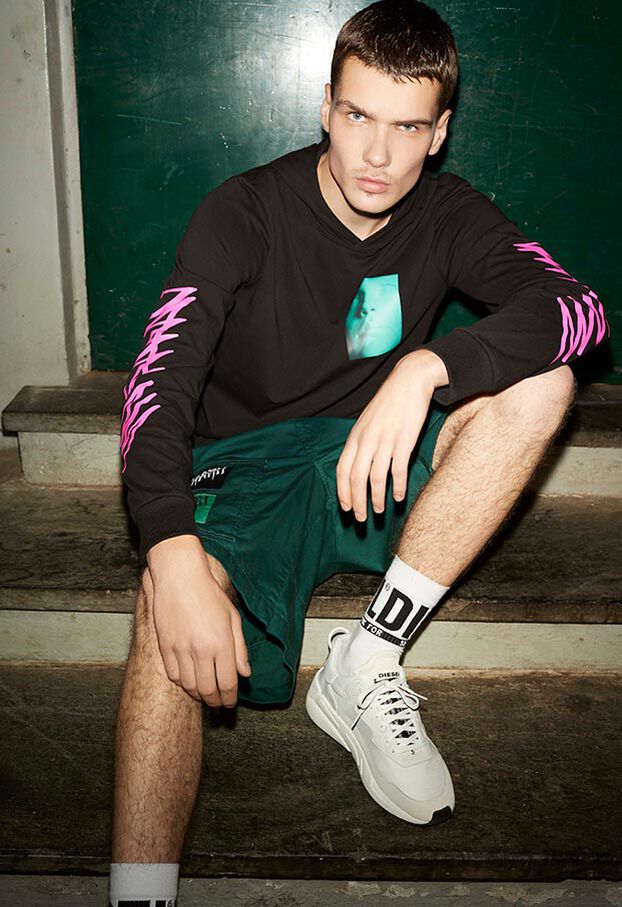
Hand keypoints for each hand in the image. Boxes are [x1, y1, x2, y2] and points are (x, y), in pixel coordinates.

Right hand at [147, 535, 250, 707]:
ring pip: (189, 686)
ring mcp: (180, 649)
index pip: (227, 684)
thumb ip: (240, 649)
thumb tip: (245, 674)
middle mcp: (201, 649)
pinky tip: (188, 680)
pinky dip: (181, 683)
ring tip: (205, 694)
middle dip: (215, 702)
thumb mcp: (233, 618)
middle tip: (218, 704)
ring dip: (198, 695)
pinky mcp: (164, 646)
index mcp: (222, 643)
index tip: (230, 704)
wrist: (179, 576)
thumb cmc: (208, 594)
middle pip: (208, 690)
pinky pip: (173, 675)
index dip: (229, 699)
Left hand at [336, 350, 447, 519]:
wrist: (409, 381)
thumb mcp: (367, 422)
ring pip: (376, 478)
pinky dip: (397, 487)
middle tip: (360, 519)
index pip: (342, 470)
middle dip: (357, 502)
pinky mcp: (403, 441)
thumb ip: (360, 443)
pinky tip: (398, 498)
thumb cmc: (388, 404)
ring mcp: (385, 441)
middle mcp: (367, 440)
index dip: (343, 492)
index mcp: (355, 437)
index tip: (346, 508)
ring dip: (376, 499)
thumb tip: (356, 466)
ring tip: (379, 511)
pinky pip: (398, 470)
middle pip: (356, 478)